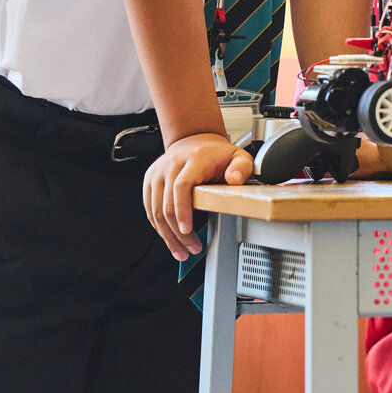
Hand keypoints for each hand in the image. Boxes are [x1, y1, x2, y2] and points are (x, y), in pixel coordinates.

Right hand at [143, 132, 253, 259]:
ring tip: (181, 251)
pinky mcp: (150, 181)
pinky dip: (159, 227)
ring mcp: (157, 173)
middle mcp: (171, 165)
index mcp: (193, 160)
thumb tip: (235, 179)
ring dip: (167, 235)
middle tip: (191, 249)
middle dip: (177, 233)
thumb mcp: (238, 156)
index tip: (187, 230)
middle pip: (167, 204)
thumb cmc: (216, 154)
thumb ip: (242, 167)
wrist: (194, 141)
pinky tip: (170, 238)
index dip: (182, 210)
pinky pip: (150, 209)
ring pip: (155, 211)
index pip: (182, 186)